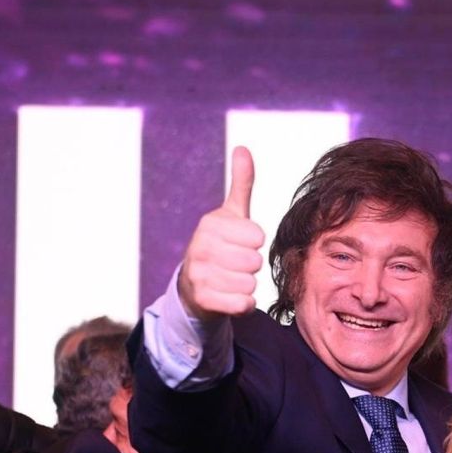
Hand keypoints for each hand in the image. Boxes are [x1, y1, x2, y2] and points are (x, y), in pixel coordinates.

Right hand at [177, 146, 265, 321]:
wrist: (193, 286)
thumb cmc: (220, 247)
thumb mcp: (231, 214)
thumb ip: (241, 184)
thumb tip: (243, 148)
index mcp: (210, 224)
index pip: (258, 237)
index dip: (254, 243)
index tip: (239, 243)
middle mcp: (200, 247)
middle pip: (255, 261)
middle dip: (251, 266)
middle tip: (234, 264)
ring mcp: (199, 274)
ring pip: (251, 284)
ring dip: (247, 285)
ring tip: (231, 279)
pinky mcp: (203, 300)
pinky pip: (244, 304)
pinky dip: (243, 304)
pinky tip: (230, 296)